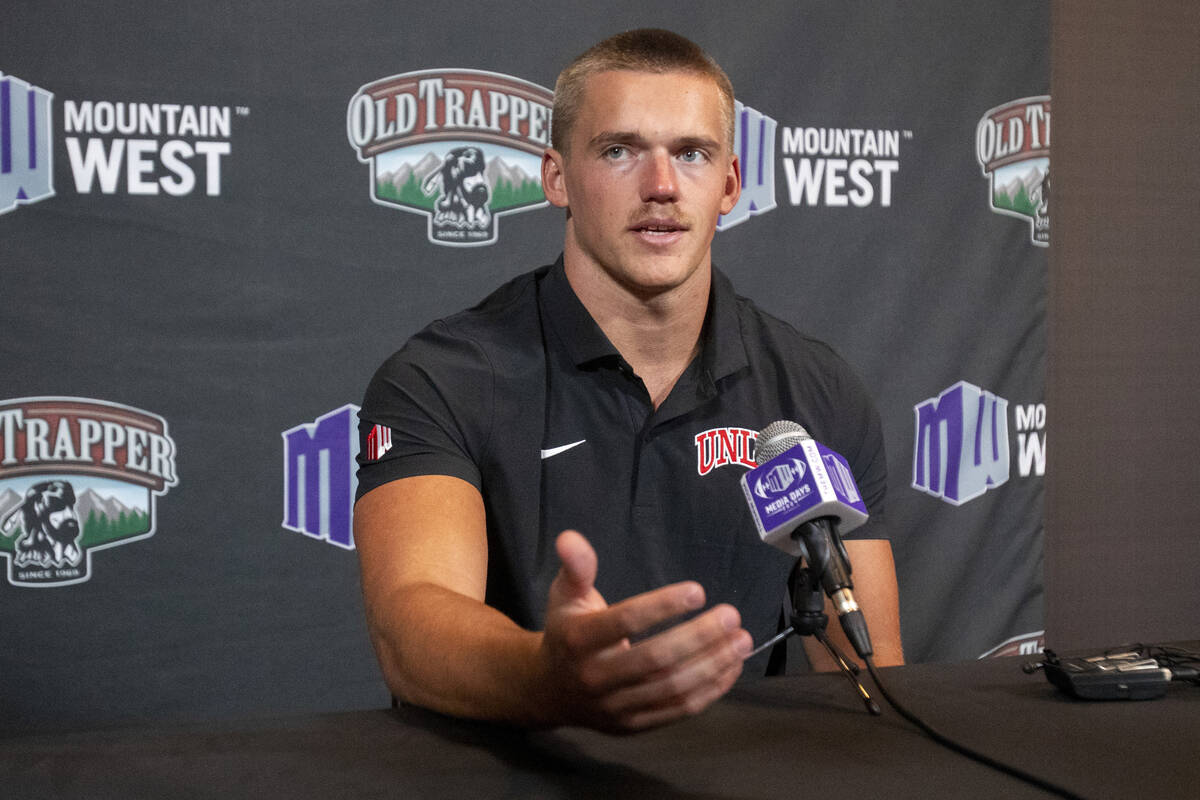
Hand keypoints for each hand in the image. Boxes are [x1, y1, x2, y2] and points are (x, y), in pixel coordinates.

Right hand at [537, 530, 752, 732]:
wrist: (549, 690)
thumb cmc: (566, 633)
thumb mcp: (565, 595)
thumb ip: (576, 566)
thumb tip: (571, 538)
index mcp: (578, 640)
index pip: (625, 622)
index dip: (663, 606)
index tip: (698, 592)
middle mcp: (595, 677)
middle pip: (656, 659)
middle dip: (700, 636)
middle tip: (731, 615)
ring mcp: (615, 706)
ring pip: (672, 688)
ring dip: (713, 664)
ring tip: (741, 640)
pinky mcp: (633, 725)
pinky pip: (678, 711)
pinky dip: (710, 690)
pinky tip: (730, 667)